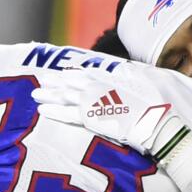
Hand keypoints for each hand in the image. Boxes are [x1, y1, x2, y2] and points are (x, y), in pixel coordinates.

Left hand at [32, 65, 184, 156]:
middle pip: (71, 83)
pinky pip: (67, 115)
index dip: (71, 74)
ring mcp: (94, 102)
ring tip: (35, 94)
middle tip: (39, 81)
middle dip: (54, 82)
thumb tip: (123, 68)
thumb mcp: (146, 82)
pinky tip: (41, 111)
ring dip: (49, 95)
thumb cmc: (156, 106)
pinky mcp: (91, 119)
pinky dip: (54, 112)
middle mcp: (99, 88)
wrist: (156, 124)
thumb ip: (131, 74)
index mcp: (111, 79)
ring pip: (65, 97)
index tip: (60, 73)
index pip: (86, 74)